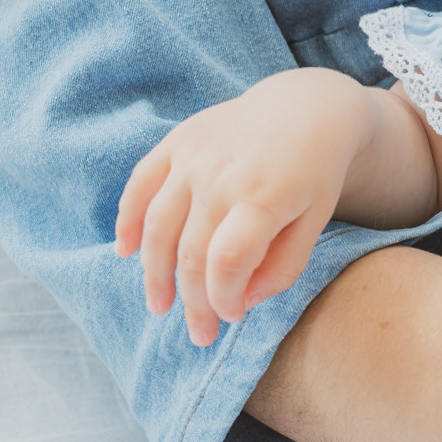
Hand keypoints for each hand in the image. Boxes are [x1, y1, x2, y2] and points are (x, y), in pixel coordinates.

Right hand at [115, 67, 373, 345]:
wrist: (306, 108)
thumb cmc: (314, 173)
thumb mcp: (316, 221)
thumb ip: (283, 266)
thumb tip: (242, 302)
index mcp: (263, 196)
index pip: (227, 261)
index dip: (222, 298)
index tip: (232, 317)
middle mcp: (222, 176)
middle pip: (190, 253)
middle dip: (192, 303)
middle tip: (200, 333)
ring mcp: (194, 157)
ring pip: (157, 227)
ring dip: (154, 274)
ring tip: (160, 305)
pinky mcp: (177, 142)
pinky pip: (140, 185)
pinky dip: (127, 220)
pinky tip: (125, 252)